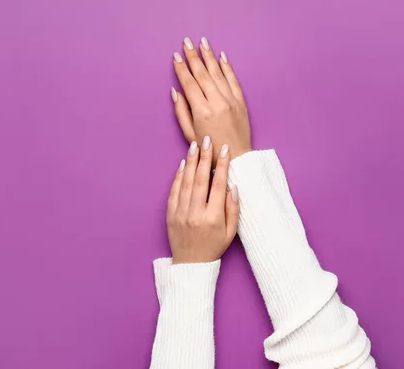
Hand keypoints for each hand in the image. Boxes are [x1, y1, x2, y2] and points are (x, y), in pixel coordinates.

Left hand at [167, 135, 239, 263]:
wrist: (190, 264)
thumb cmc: (213, 247)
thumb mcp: (231, 233)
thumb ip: (233, 209)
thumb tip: (232, 187)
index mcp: (213, 218)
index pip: (218, 185)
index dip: (222, 165)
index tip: (225, 150)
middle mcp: (196, 213)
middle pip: (200, 179)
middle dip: (204, 157)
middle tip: (207, 140)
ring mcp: (181, 213)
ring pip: (186, 182)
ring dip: (191, 162)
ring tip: (195, 146)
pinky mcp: (170, 214)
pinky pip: (174, 191)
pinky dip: (178, 176)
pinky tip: (183, 164)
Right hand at [171, 37, 251, 161]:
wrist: (236, 156)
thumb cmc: (210, 148)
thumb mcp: (190, 134)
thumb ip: (181, 111)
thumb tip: (176, 91)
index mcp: (202, 111)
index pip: (189, 83)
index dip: (181, 69)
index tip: (176, 56)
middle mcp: (217, 102)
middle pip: (203, 74)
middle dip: (193, 56)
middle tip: (186, 42)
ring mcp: (230, 100)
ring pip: (218, 73)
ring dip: (209, 56)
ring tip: (202, 42)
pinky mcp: (240, 101)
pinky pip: (233, 80)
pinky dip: (227, 67)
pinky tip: (221, 56)